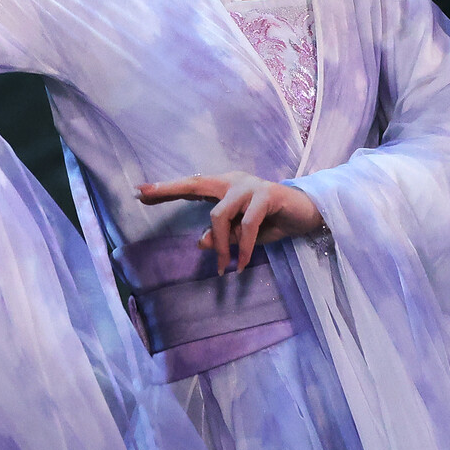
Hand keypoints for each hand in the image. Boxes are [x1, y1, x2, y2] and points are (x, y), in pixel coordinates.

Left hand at [137, 171, 325, 274]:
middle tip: (143, 196)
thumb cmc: (274, 222)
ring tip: (221, 268)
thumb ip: (223, 236)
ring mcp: (251, 186)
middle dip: (168, 189)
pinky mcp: (268, 194)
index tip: (138, 193)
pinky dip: (242, 246)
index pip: (191, 186)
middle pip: (196, 183)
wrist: (311, 215)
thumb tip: (200, 243)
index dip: (165, 189)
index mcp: (225, 187)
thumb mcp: (243, 234)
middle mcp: (234, 181)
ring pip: (220, 214)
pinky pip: (247, 224)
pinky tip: (241, 262)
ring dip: (218, 245)